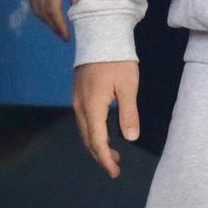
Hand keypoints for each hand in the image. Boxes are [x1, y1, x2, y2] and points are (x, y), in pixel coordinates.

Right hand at [27, 0, 70, 40]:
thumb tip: (79, 6)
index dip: (59, 25)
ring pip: (35, 7)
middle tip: (65, 37)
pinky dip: (41, 11)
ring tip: (59, 29)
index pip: (52, 9)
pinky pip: (33, 0)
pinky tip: (50, 15)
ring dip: (46, 20)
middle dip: (53, 26)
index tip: (67, 37)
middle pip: (42, 11)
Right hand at [73, 60, 139, 178]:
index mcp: (92, 107)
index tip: (115, 172)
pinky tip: (104, 133)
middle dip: (100, 155)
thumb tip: (130, 138)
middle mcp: (80, 106)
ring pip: (84, 130)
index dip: (105, 159)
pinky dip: (93, 132)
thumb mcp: (128, 86)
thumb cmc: (117, 60)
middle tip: (115, 167)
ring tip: (113, 154)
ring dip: (96, 144)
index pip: (96, 141)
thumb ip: (128, 113)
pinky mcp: (78, 93)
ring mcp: (77, 100)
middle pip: (87, 139)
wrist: (100, 35)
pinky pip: (84, 120)